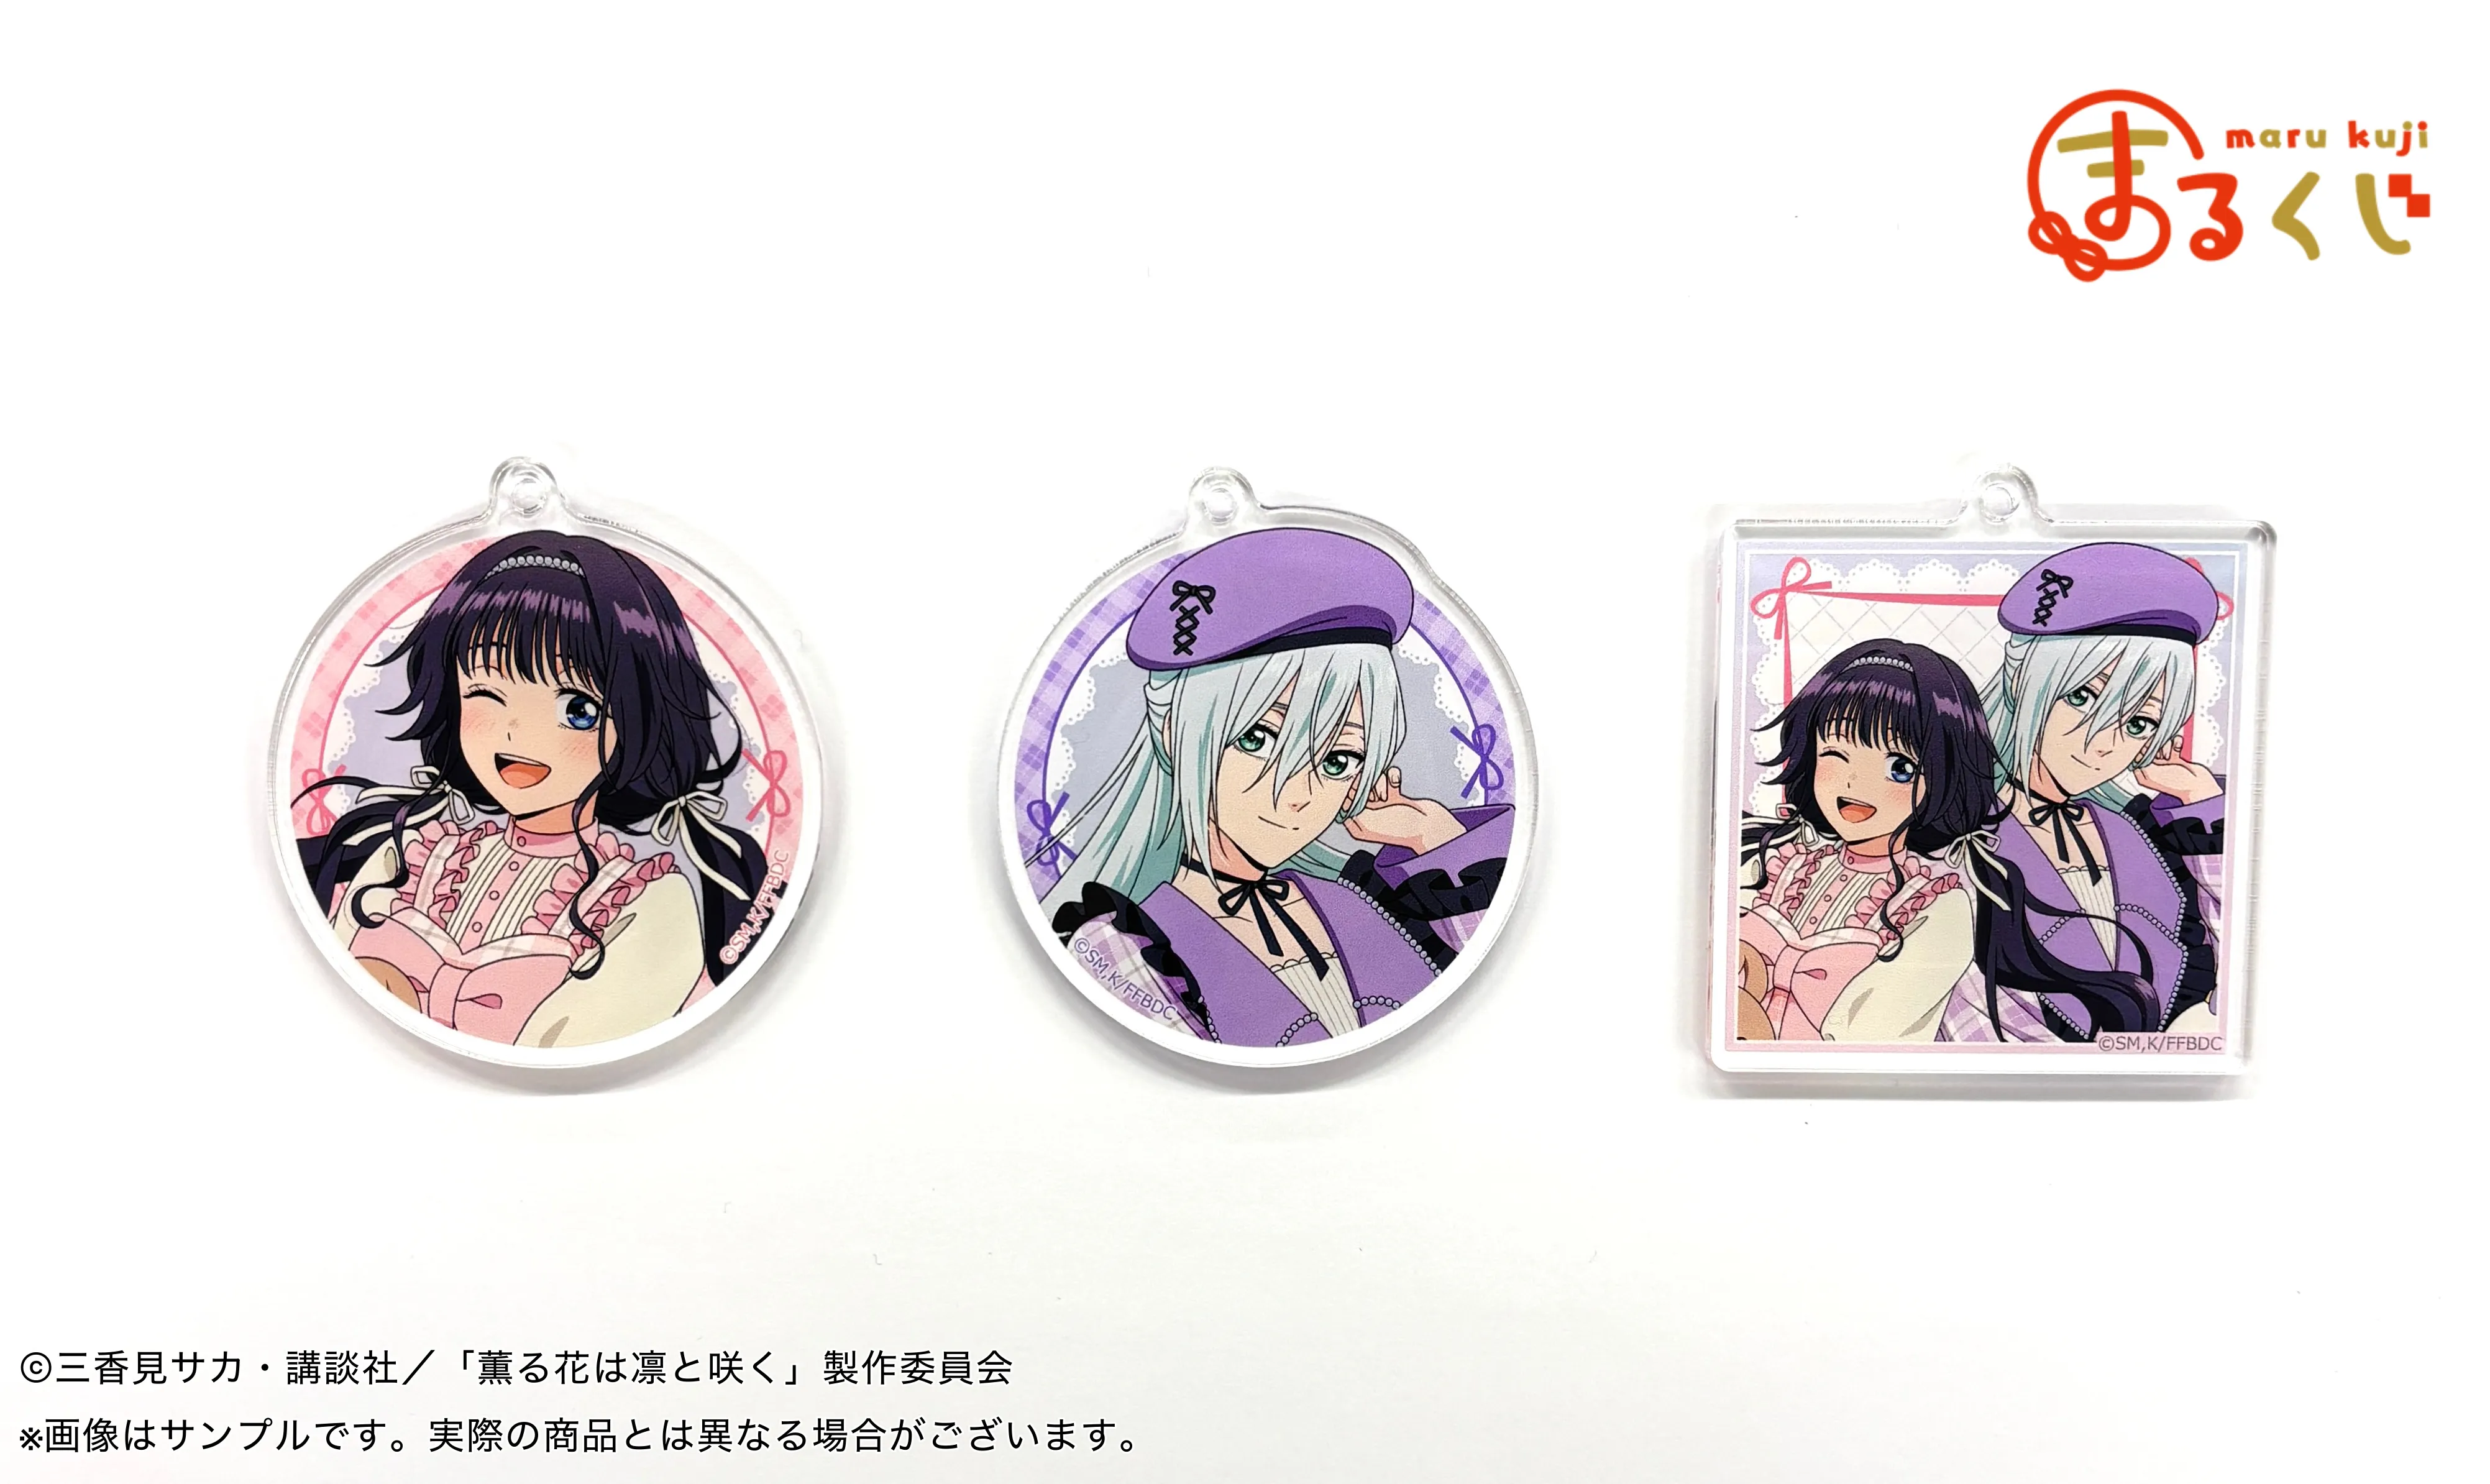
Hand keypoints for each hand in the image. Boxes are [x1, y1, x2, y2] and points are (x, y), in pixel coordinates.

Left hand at [1342, 768, 1464, 854]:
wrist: (1430, 826)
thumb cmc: (1400, 827)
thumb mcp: (1368, 820)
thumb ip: (1352, 804)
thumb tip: (1343, 789)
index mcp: (1357, 827)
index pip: (1343, 803)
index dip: (1348, 792)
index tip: (1355, 786)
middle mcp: (1368, 816)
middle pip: (1358, 789)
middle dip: (1367, 787)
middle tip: (1377, 796)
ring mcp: (1382, 806)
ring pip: (1373, 781)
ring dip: (1381, 783)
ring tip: (1388, 794)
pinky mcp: (1395, 796)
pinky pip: (1387, 778)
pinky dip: (1392, 778)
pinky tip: (1396, 783)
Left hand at [2131, 743, 2220, 804]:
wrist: (2198, 785)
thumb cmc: (2177, 783)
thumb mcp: (2153, 773)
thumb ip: (2142, 761)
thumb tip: (2137, 752)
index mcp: (2144, 775)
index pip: (2137, 756)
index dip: (2143, 750)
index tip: (2149, 749)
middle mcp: (2152, 768)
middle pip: (2149, 748)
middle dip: (2156, 748)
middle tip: (2164, 756)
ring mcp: (2164, 763)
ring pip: (2161, 745)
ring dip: (2167, 746)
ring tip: (2171, 755)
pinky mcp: (2175, 758)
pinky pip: (2173, 744)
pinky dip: (2176, 743)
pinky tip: (2178, 745)